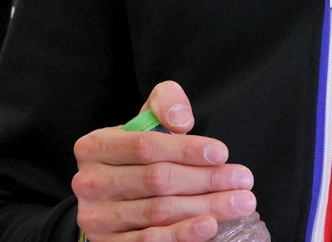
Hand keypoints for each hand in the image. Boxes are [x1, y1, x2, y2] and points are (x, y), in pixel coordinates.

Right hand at [72, 81, 257, 241]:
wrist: (111, 199)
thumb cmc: (135, 156)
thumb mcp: (144, 122)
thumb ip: (164, 103)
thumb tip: (181, 119)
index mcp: (94, 147)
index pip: (145, 146)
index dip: (186, 149)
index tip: (222, 152)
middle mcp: (89, 183)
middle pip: (157, 180)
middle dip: (206, 180)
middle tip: (243, 180)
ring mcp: (96, 219)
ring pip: (159, 212)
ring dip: (206, 207)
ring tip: (239, 202)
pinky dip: (183, 235)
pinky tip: (210, 225)